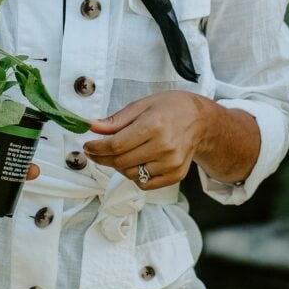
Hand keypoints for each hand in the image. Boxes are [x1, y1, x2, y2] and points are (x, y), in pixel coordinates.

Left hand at [83, 91, 208, 189]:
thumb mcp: (142, 105)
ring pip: (130, 174)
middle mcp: (164, 147)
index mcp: (154, 126)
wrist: (201, 121)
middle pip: (120, 161)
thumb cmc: (170, 108)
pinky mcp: (175, 175)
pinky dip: (134, 175)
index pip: (116, 145)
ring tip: (121, 152)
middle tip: (95, 151)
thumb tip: (92, 127)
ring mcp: (171, 164)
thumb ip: (116, 120)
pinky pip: (144, 183)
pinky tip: (137, 161)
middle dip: (102, 158)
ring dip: (118, 165)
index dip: (97, 147)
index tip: (88, 146)